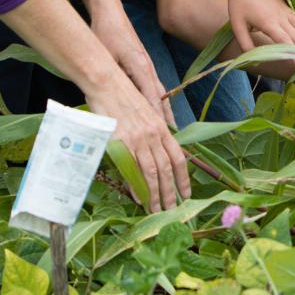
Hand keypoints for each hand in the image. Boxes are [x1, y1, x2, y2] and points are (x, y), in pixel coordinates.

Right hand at [83, 72, 190, 211]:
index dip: (184, 178)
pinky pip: (132, 168)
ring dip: (155, 194)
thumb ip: (154, 134)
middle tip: (171, 210)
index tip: (186, 194)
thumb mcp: (146, 114)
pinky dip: (137, 185)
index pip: (178, 158)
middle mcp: (153, 135)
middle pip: (167, 169)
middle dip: (170, 192)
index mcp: (162, 128)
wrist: (107, 84)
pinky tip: (139, 197)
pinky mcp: (121, 142)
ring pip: (152, 172)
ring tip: (156, 209)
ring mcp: (138, 139)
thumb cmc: (125, 99)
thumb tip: (158, 156)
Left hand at [86, 0, 176, 127]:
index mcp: (141, 68)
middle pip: (161, 99)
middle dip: (167, 120)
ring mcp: (148, 67)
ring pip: (160, 94)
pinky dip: (159, 102)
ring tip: (171, 133)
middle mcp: (149, 69)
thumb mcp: (106, 57)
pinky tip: (159, 113)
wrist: (110, 13)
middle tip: (173, 142)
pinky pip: (154, 88)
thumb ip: (112, 78)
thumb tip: (112, 101)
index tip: (163, 137)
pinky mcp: (143, 65)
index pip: (153, 99)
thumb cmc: (105, 33)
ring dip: (165, 112)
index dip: (158, 119)